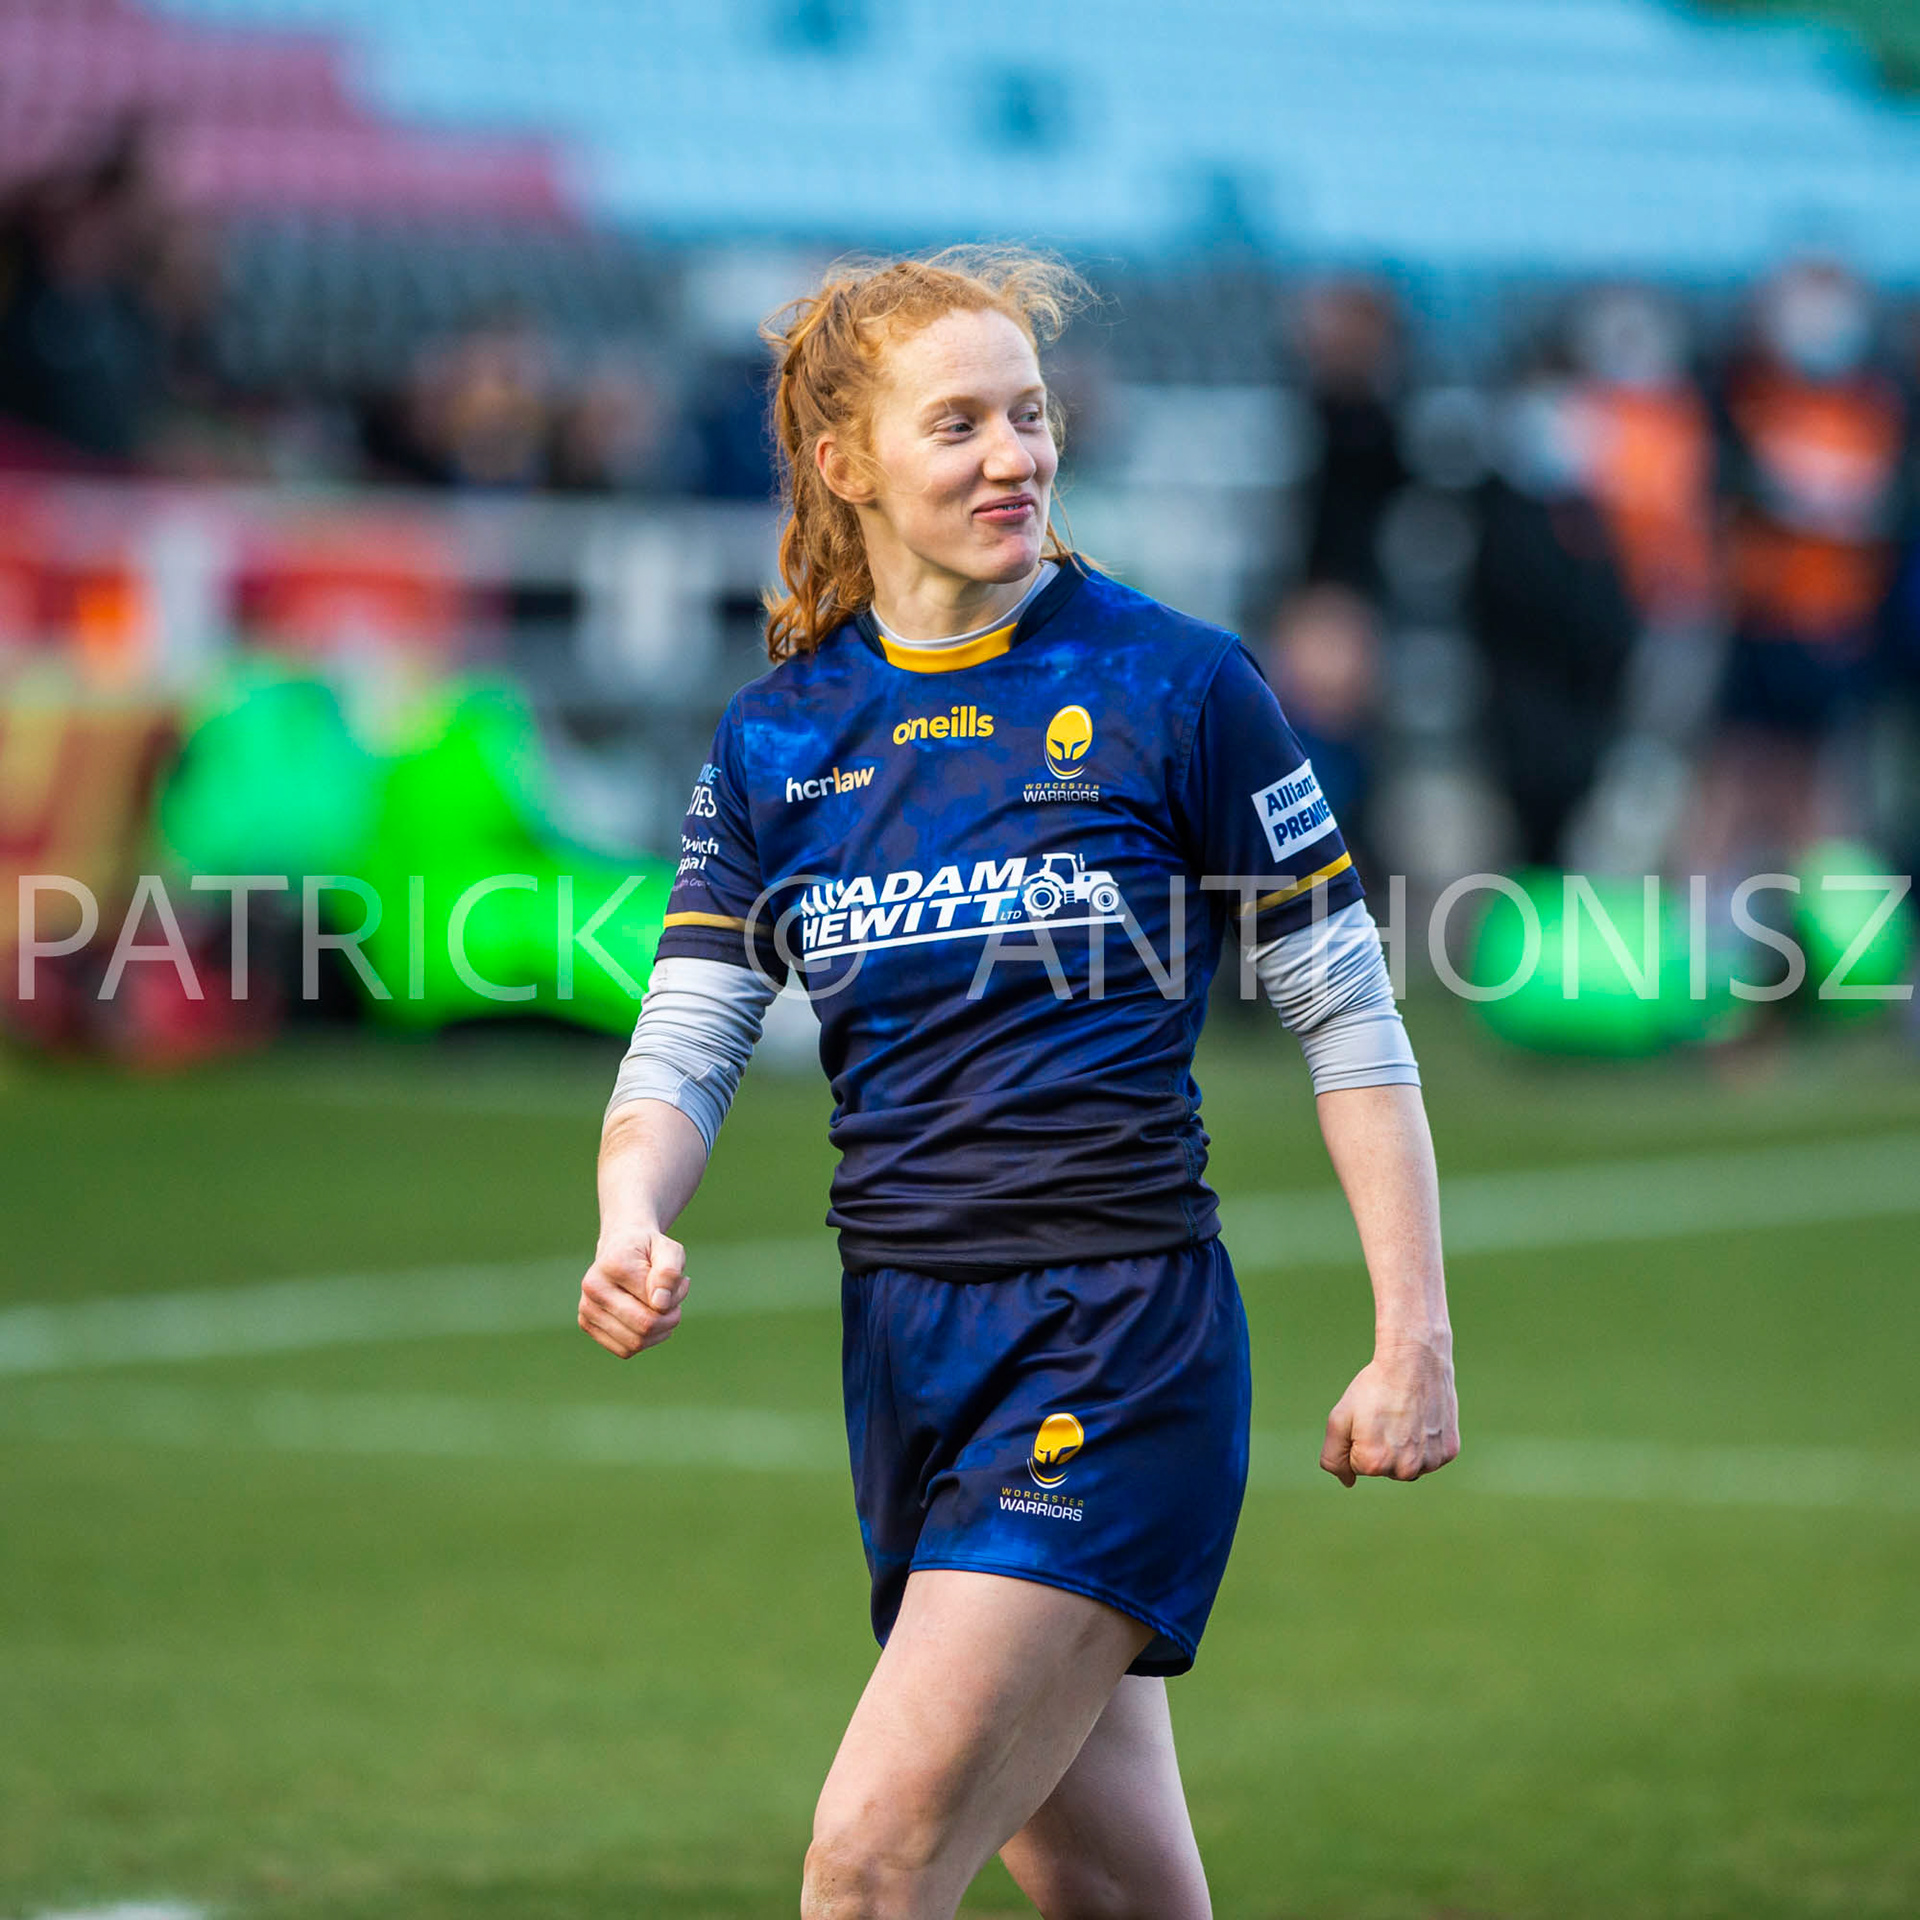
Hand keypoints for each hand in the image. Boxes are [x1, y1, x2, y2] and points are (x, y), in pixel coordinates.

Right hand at [577, 1226, 689, 1357]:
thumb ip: (669, 1272)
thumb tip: (661, 1304)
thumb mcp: (669, 1250)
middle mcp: (593, 1288)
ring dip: (659, 1331)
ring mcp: (586, 1308)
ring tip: (662, 1309)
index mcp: (613, 1266)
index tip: (681, 1282)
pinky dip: (644, 1341)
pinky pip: (625, 1350)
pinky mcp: (587, 1324)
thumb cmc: (649, 1249)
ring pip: (634, 1344)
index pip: (654, 1304)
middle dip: (669, 1319)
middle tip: (676, 1303)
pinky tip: (648, 1319)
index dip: (676, 1298)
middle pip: (643, 1327)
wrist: (621, 1246)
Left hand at [1320, 1339, 1458, 1487]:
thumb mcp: (1339, 1418)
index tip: (1367, 1418)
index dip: (1358, 1439)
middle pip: (1384, 1468)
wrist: (1414, 1361)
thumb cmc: (1374, 1388)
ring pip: (1408, 1463)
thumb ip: (1333, 1457)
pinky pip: (1430, 1456)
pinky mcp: (1449, 1452)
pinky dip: (1425, 1441)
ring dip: (1404, 1446)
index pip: (1357, 1465)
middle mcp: (1405, 1470)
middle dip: (1380, 1445)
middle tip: (1387, 1417)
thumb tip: (1347, 1482)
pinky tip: (1423, 1418)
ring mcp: (1430, 1463)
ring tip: (1405, 1416)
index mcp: (1374, 1464)